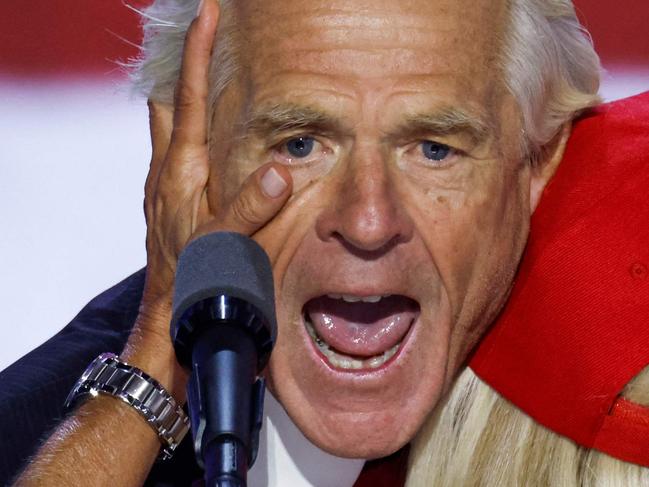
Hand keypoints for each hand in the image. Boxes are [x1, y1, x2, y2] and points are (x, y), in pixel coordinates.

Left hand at [122, 0, 291, 397]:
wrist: (171, 309)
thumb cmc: (195, 278)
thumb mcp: (226, 245)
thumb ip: (250, 208)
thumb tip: (278, 172)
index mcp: (183, 168)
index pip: (191, 96)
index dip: (200, 52)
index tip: (208, 13)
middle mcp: (169, 167)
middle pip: (172, 100)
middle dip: (187, 68)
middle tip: (209, 41)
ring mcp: (166, 181)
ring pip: (170, 123)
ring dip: (186, 97)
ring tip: (210, 78)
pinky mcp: (169, 196)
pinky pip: (176, 148)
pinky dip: (189, 129)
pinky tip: (210, 137)